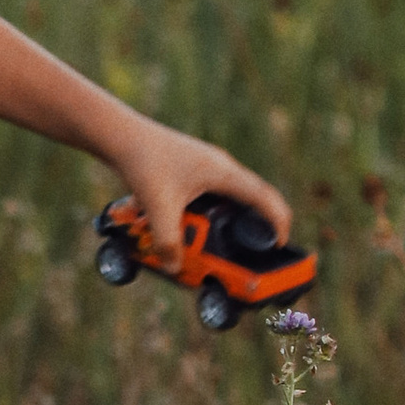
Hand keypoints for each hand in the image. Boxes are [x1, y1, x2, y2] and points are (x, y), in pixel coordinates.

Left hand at [120, 119, 294, 271]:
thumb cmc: (145, 162)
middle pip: (252, 197)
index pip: (264, 197)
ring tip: (226, 242)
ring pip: (233, 195)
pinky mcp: (193, 168)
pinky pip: (215, 193)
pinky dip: (215, 212)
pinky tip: (200, 226)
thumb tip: (175, 267)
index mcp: (224, 173)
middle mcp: (221, 167)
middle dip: (257, 224)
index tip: (280, 243)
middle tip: (255, 249)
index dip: (278, 220)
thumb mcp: (158, 207)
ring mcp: (208, 166)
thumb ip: (168, 241)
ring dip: (233, 218)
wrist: (123, 136)